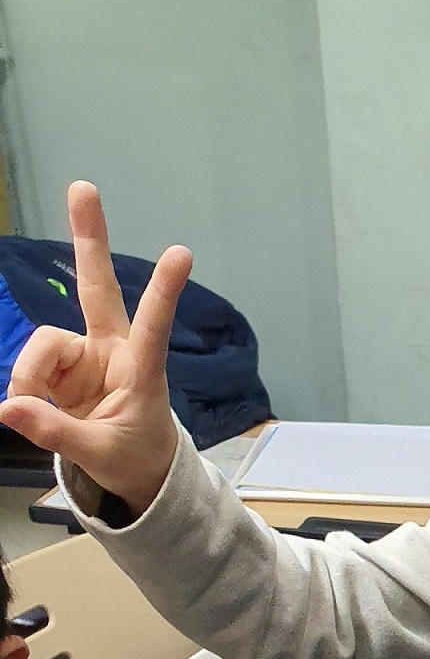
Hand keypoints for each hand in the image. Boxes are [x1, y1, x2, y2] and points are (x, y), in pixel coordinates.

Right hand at [0, 181, 188, 518]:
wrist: (135, 471)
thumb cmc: (135, 459)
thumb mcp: (100, 454)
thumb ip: (55, 432)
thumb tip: (8, 407)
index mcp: (142, 371)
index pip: (153, 327)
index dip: (163, 292)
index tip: (182, 253)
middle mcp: (113, 351)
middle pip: (97, 287)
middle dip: (89, 238)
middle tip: (83, 187)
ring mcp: (84, 354)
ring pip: (43, 344)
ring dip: (30, 377)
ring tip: (29, 411)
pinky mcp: (62, 365)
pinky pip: (30, 366)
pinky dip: (24, 389)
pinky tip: (29, 408)